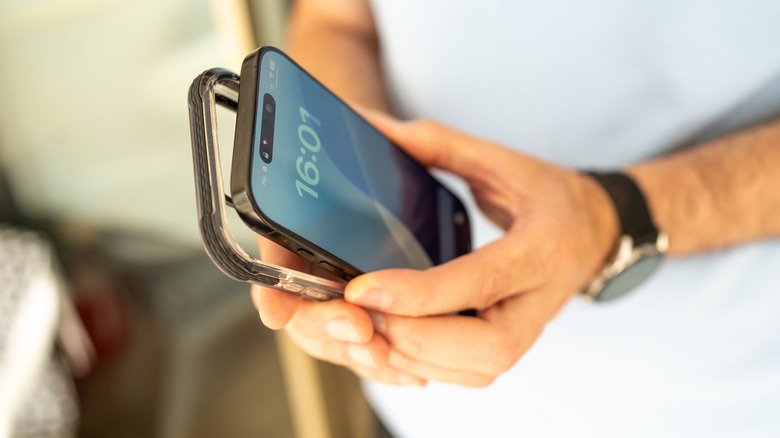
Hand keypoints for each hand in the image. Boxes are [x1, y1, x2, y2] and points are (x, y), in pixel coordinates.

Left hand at [252, 112, 619, 386]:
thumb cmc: (548, 195)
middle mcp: (541, 299)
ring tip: (368, 325)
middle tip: (361, 311)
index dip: (421, 293)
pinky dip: (428, 367)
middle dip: (415, 335)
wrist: (596, 231)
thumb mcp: (501, 160)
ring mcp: (530, 330)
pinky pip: (473, 376)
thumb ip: (438, 145)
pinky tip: (395, 341)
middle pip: (485, 345)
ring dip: (414, 357)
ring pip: (477, 370)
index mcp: (541, 247)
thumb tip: (374, 127)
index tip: (362, 287)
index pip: (481, 280)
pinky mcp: (515, 346)